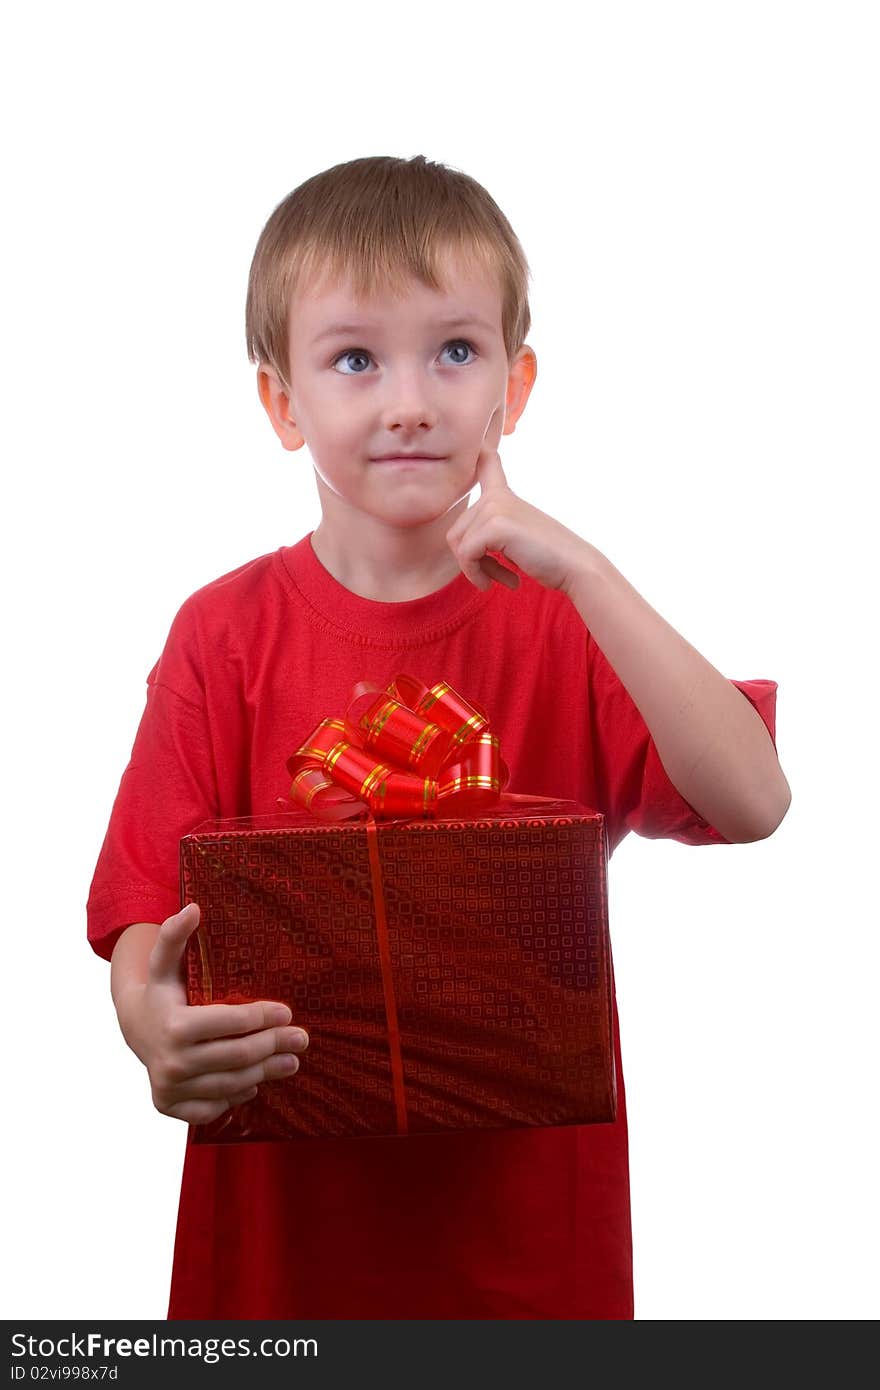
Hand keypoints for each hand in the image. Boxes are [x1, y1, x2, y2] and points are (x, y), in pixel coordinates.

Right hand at [118, 902, 308, 1125]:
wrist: (134, 1029)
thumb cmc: (161, 991)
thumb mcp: (165, 962)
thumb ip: (176, 935)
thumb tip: (195, 907)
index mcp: (175, 1026)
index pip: (231, 1022)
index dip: (263, 1015)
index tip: (287, 1010)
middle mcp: (171, 1062)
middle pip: (238, 1056)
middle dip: (275, 1045)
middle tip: (302, 1038)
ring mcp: (170, 1088)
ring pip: (232, 1083)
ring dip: (266, 1072)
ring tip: (291, 1061)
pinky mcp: (171, 1107)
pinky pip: (215, 1106)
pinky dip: (237, 1095)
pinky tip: (253, 1082)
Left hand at [445, 409, 592, 593]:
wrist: (575, 566)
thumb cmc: (548, 558)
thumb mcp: (515, 536)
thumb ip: (491, 530)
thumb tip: (457, 539)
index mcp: (504, 495)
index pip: (487, 463)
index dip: (479, 455)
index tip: (481, 444)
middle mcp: (496, 496)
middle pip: (456, 531)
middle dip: (472, 561)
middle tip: (496, 577)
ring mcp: (495, 507)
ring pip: (458, 545)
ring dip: (476, 570)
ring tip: (501, 579)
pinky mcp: (495, 524)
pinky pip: (466, 555)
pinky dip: (479, 575)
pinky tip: (509, 582)